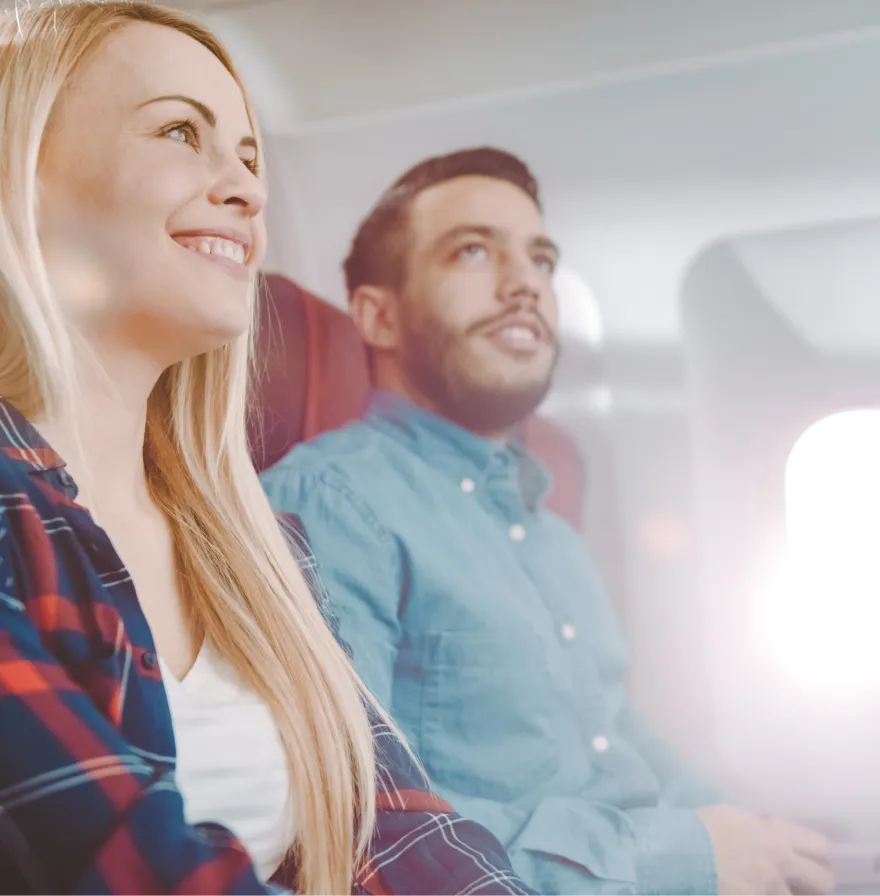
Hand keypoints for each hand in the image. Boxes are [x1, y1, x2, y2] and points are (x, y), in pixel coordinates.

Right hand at [698, 805, 834, 895]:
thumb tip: (764, 832)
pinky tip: (751, 891)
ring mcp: (772, 888)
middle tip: (802, 882)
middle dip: (815, 882)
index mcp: (775, 834)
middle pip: (823, 880)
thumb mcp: (732, 816)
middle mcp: (782, 863)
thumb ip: (756, 827)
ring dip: (787, 893)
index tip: (811, 857)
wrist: (684, 854)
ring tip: (772, 888)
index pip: (820, 846)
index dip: (819, 854)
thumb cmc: (701, 828)